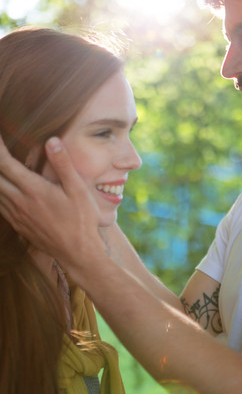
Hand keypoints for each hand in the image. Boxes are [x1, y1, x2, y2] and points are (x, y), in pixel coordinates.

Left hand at [0, 136, 102, 267]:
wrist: (77, 253)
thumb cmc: (81, 220)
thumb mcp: (78, 190)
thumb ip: (63, 165)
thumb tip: (52, 141)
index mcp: (34, 190)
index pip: (5, 163)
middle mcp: (20, 202)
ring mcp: (17, 215)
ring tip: (0, 167)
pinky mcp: (18, 225)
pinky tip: (3, 189)